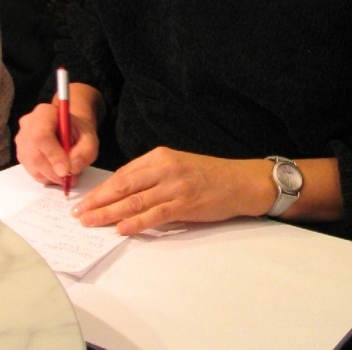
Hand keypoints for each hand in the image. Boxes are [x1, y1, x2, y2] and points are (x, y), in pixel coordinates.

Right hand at [15, 83, 101, 186]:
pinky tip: (57, 174)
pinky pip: (30, 170)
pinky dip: (45, 177)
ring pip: (31, 165)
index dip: (53, 155)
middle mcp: (28, 125)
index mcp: (44, 113)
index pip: (42, 135)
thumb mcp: (89, 138)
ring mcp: (21, 140)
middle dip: (53, 171)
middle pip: (34, 153)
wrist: (69, 130)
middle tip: (69, 179)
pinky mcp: (21, 154)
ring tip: (66, 178)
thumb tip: (72, 168)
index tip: (66, 170)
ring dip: (50, 176)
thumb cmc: (78, 131)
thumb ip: (85, 151)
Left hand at [71, 148, 275, 234]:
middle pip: (124, 186)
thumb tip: (123, 192)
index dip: (102, 188)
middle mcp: (165, 168)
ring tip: (91, 223)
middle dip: (98, 201)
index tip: (85, 200)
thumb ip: (152, 175)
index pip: (124, 173)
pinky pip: (155, 214)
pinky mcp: (185, 203)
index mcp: (161, 156)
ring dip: (109, 213)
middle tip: (79, 213)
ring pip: (134, 201)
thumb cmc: (208, 174)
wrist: (240, 181)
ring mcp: (175, 186)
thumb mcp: (177, 165)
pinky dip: (136, 222)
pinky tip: (121, 229)